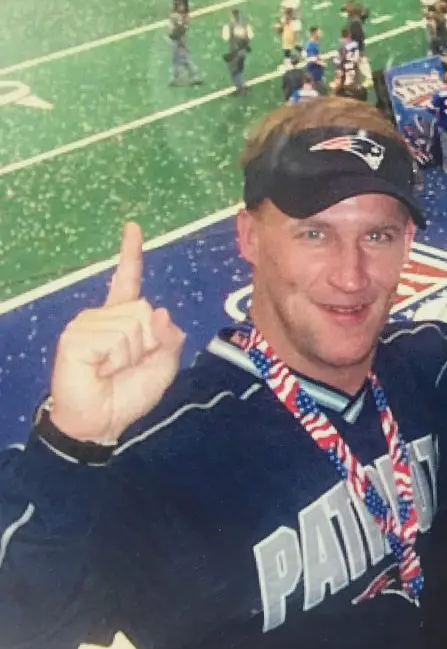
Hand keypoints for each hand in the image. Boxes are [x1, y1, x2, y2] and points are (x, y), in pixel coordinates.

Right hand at [48, 224, 185, 444]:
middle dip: (147, 342)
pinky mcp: (75, 337)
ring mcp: (87, 324)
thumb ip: (169, 337)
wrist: (103, 421)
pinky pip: (116, 338)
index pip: (128, 279)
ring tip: (112, 369)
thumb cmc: (130, 394)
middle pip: (144, 310)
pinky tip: (101, 369)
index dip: (130, 253)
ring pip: (133, 324)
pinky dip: (117, 358)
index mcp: (122, 318)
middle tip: (128, 365)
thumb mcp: (163, 365)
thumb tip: (160, 312)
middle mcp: (103, 316)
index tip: (133, 227)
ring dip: (131, 353)